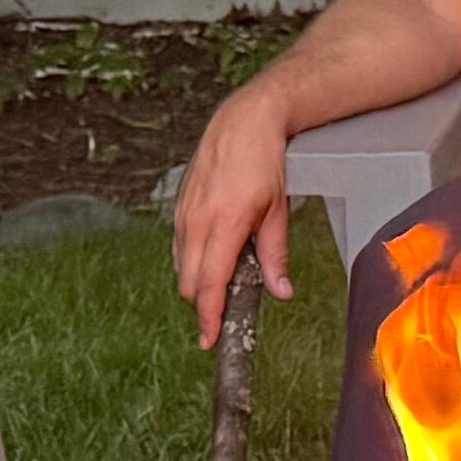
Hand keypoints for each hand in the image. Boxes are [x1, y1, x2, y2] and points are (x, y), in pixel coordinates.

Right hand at [173, 85, 298, 341]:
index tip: (210, 339)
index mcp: (224, 224)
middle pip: (190, 283)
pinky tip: (212, 259)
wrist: (243, 121)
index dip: (209, 316)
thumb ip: (275, 254)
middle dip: (203, 305)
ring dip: (197, 283)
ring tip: (221, 288)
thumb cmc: (264, 161)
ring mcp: (184, 213)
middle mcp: (197, 221)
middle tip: (222, 320)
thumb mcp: (278, 210)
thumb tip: (281, 292)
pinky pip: (180, 246)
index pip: (210, 284)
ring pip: (182, 266)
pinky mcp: (179, 206)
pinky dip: (192, 262)